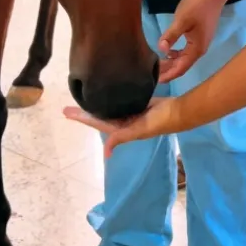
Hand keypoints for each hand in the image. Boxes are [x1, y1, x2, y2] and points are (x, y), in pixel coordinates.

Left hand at [64, 97, 182, 155]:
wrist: (178, 111)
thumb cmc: (159, 121)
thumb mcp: (139, 130)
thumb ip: (122, 137)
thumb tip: (106, 153)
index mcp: (121, 129)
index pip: (96, 123)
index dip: (82, 119)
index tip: (66, 113)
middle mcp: (123, 122)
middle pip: (98, 116)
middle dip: (83, 112)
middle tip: (66, 107)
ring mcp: (129, 113)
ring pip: (107, 108)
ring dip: (94, 105)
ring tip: (80, 99)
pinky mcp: (136, 103)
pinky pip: (118, 101)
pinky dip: (109, 98)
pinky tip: (102, 92)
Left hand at [157, 0, 226, 82]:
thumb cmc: (196, 7)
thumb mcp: (181, 21)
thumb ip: (171, 36)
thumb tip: (161, 49)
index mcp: (196, 49)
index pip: (181, 68)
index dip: (169, 75)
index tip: (156, 81)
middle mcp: (199, 50)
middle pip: (182, 65)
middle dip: (168, 71)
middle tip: (152, 74)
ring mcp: (200, 44)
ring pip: (184, 58)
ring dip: (171, 63)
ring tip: (157, 65)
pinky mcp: (198, 37)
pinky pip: (186, 51)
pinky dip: (176, 54)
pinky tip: (167, 52)